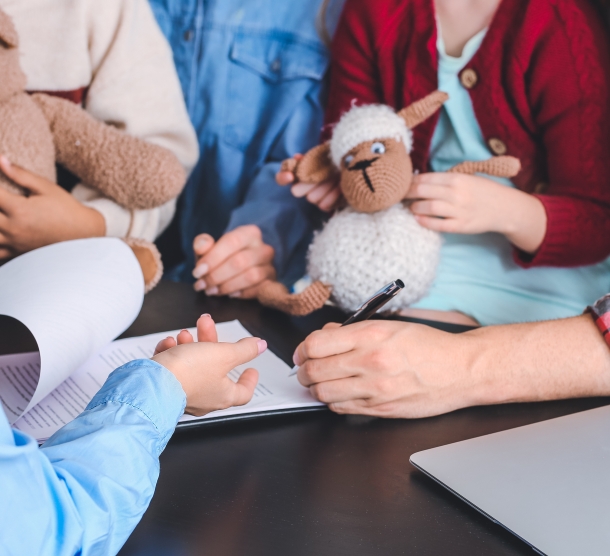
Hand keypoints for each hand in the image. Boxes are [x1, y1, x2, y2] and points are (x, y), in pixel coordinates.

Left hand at [0, 156, 105, 258]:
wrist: (85, 233)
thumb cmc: (67, 209)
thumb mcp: (47, 188)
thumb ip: (21, 175)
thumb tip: (0, 160)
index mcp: (20, 210)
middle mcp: (14, 228)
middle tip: (1, 200)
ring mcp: (14, 243)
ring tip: (1, 215)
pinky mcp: (17, 253)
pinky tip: (1, 233)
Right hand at [152, 314, 266, 415]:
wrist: (150, 383)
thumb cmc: (188, 373)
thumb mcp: (223, 354)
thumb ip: (244, 350)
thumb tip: (260, 346)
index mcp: (223, 395)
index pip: (243, 393)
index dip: (249, 380)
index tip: (251, 369)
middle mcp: (204, 398)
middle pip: (215, 368)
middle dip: (211, 342)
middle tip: (206, 324)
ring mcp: (184, 393)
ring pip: (192, 365)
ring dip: (190, 345)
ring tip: (184, 334)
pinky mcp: (165, 387)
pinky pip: (172, 369)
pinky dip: (172, 353)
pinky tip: (168, 344)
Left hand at [192, 225, 275, 298]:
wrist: (241, 266)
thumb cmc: (224, 256)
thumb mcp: (210, 247)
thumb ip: (203, 244)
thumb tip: (201, 246)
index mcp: (250, 233)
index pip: (231, 242)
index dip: (212, 258)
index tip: (197, 272)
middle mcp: (264, 248)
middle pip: (240, 261)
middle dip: (217, 276)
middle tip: (202, 285)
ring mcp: (270, 266)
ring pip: (251, 277)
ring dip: (228, 286)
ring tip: (212, 290)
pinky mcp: (272, 283)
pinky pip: (259, 290)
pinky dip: (242, 294)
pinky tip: (230, 294)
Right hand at [276, 154, 342, 211]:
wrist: (356, 168)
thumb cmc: (338, 159)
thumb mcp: (326, 153)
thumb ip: (312, 156)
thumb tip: (297, 158)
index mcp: (300, 172)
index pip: (282, 178)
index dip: (283, 177)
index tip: (290, 176)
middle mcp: (304, 187)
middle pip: (297, 191)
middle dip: (311, 182)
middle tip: (325, 173)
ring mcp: (314, 197)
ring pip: (312, 198)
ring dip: (326, 187)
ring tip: (337, 177)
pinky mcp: (325, 205)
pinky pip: (324, 205)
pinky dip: (334, 195)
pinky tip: (340, 187)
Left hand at [293, 320, 480, 417]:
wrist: (460, 370)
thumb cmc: (428, 346)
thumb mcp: (390, 326)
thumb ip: (353, 331)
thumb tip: (324, 336)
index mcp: (370, 336)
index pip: (316, 344)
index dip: (302, 349)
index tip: (302, 352)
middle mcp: (370, 362)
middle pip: (314, 371)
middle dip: (303, 370)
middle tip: (306, 368)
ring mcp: (375, 389)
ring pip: (323, 394)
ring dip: (315, 388)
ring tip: (320, 382)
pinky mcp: (381, 409)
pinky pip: (342, 409)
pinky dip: (333, 402)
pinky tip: (339, 393)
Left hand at [406, 172, 545, 252]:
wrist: (505, 208)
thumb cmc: (483, 191)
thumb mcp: (467, 178)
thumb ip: (447, 179)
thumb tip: (419, 180)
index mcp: (458, 178)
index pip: (427, 178)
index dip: (411, 181)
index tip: (403, 184)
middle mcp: (457, 193)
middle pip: (424, 191)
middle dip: (408, 193)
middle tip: (400, 196)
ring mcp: (459, 210)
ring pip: (429, 207)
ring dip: (415, 207)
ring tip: (410, 207)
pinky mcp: (461, 226)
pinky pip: (438, 224)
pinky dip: (425, 221)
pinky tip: (417, 218)